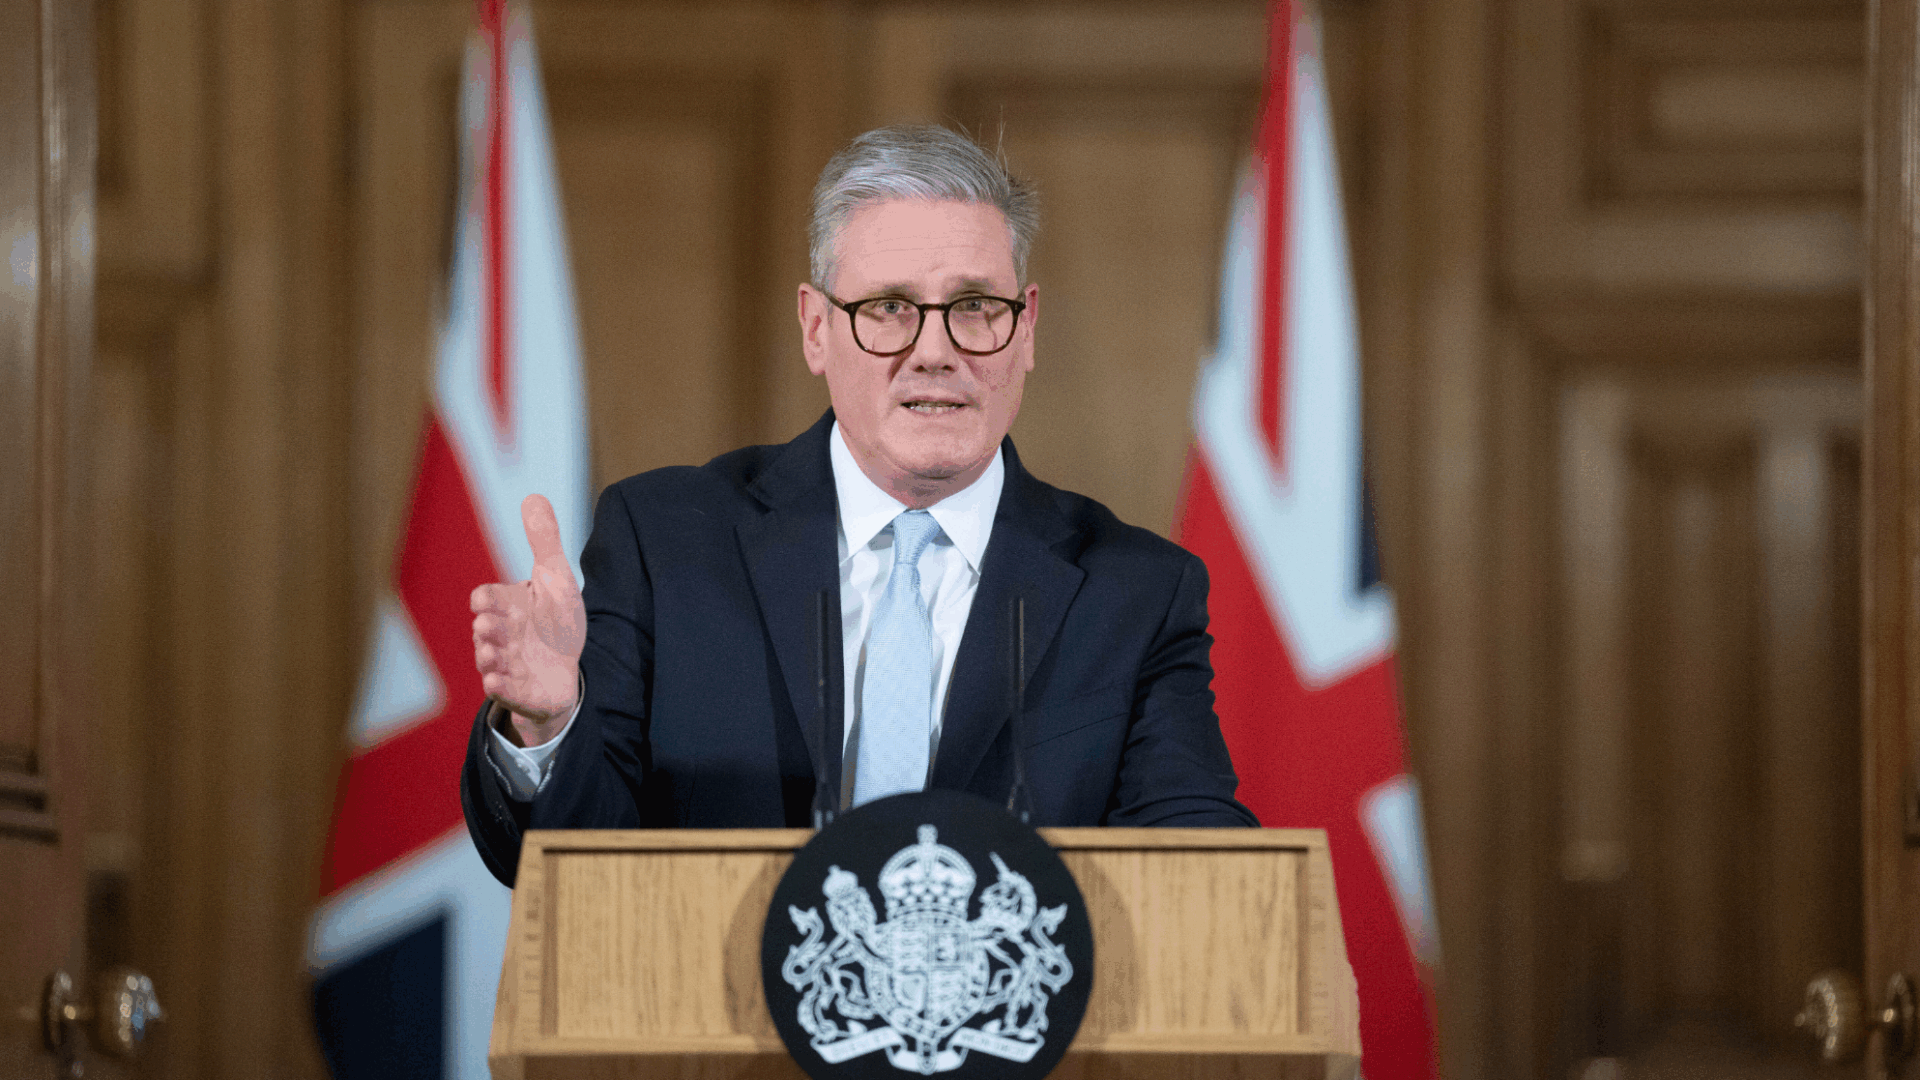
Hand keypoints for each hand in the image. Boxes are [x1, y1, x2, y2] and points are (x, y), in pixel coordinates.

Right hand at [471, 494, 585, 745]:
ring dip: (488, 658)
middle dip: (487, 628)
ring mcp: (507, 665)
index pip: (488, 599)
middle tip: (489, 626)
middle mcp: (501, 635)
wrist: (566, 668)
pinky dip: (501, 687)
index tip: (484, 599)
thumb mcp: (556, 579)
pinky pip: (505, 691)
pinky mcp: (519, 691)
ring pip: (490, 661)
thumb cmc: (554, 621)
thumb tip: (533, 496)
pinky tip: (497, 682)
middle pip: (486, 630)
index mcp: (507, 606)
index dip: (486, 599)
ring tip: (490, 656)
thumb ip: (544, 541)